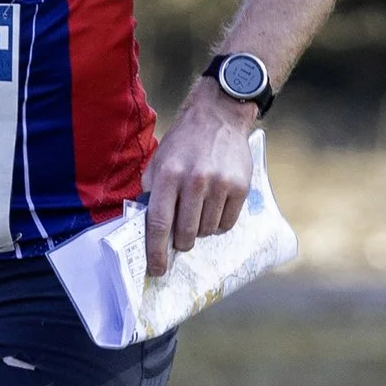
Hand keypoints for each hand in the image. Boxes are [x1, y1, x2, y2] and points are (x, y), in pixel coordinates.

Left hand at [140, 83, 258, 275]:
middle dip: (180, 243)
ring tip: (198, 212)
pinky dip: (219, 224)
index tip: (156, 269)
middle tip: (180, 239)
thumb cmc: (184, 143)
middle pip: (185, 233)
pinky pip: (227, 224)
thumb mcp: (158, 161)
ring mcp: (220, 184)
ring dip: (200, 230)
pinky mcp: (241, 187)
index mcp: (168, 175)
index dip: (156, 251)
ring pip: (207, 231)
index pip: (158, 223)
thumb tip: (144, 227)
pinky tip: (214, 209)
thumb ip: (150, 192)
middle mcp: (194, 180)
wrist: (219, 117)